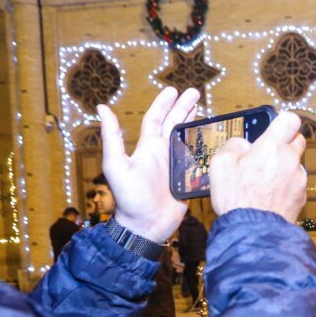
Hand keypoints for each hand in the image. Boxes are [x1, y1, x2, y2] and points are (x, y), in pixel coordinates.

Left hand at [98, 87, 200, 241]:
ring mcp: (176, 166)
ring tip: (204, 110)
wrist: (146, 226)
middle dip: (184, 107)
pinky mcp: (187, 180)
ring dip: (194, 124)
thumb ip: (112, 137)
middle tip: (195, 92)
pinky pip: (199, 160)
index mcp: (148, 147)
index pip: (157, 119)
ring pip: (187, 139)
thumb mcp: (116, 165)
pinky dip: (206, 149)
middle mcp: (162, 153)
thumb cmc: (128, 198)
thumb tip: (102, 108)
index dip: (164, 103)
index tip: (173, 90)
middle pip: (174, 124)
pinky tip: (214, 141)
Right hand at [209, 110, 306, 219]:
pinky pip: (295, 183)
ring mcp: (298, 179)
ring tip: (264, 182)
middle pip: (297, 140)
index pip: (290, 120)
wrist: (253, 231)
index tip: (275, 128)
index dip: (282, 121)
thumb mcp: (220, 164)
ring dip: (284, 167)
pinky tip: (270, 196)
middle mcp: (290, 159)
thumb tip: (243, 144)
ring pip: (295, 164)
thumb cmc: (235, 197)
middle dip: (284, 143)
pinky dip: (286, 185)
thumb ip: (234, 146)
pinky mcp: (302, 196)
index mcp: (272, 146)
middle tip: (266, 155)